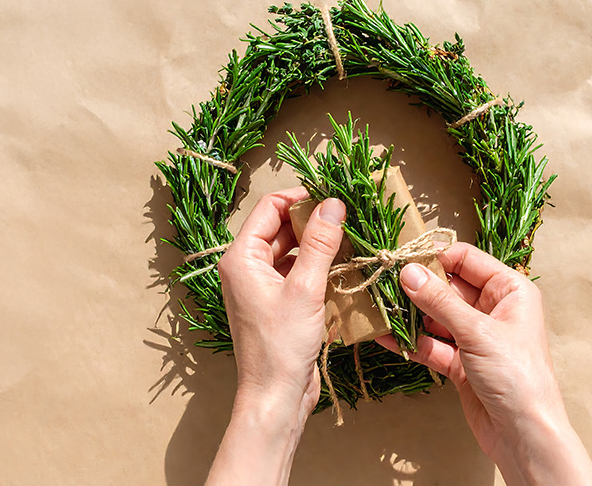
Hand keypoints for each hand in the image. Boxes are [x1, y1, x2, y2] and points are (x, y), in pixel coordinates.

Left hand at [206, 187, 345, 485]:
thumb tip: (333, 204)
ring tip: (351, 238)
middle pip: (281, 227)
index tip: (334, 196)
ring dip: (318, 243)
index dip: (301, 197)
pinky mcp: (277, 302)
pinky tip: (343, 266)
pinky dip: (318, 266)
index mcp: (241, 257)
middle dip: (313, 219)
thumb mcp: (305, 288)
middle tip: (349, 215)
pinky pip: (296, 272)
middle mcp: (247, 267)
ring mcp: (261, 285)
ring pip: (291, 250)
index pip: (270, 208)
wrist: (275, 396)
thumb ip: (319, 243)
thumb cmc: (281, 345)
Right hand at [377, 242, 591, 485]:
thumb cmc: (516, 376)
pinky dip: (411, 341)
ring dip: (410, 315)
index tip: (403, 260)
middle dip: (418, 287)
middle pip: (448, 287)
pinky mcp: (461, 363)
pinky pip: (431, 344)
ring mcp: (475, 337)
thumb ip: (440, 301)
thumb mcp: (477, 332)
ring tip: (380, 308)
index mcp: (509, 290)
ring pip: (436, 317)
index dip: (436, 257)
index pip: (467, 260)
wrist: (525, 435)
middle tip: (384, 284)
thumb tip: (408, 272)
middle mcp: (493, 309)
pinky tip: (386, 337)